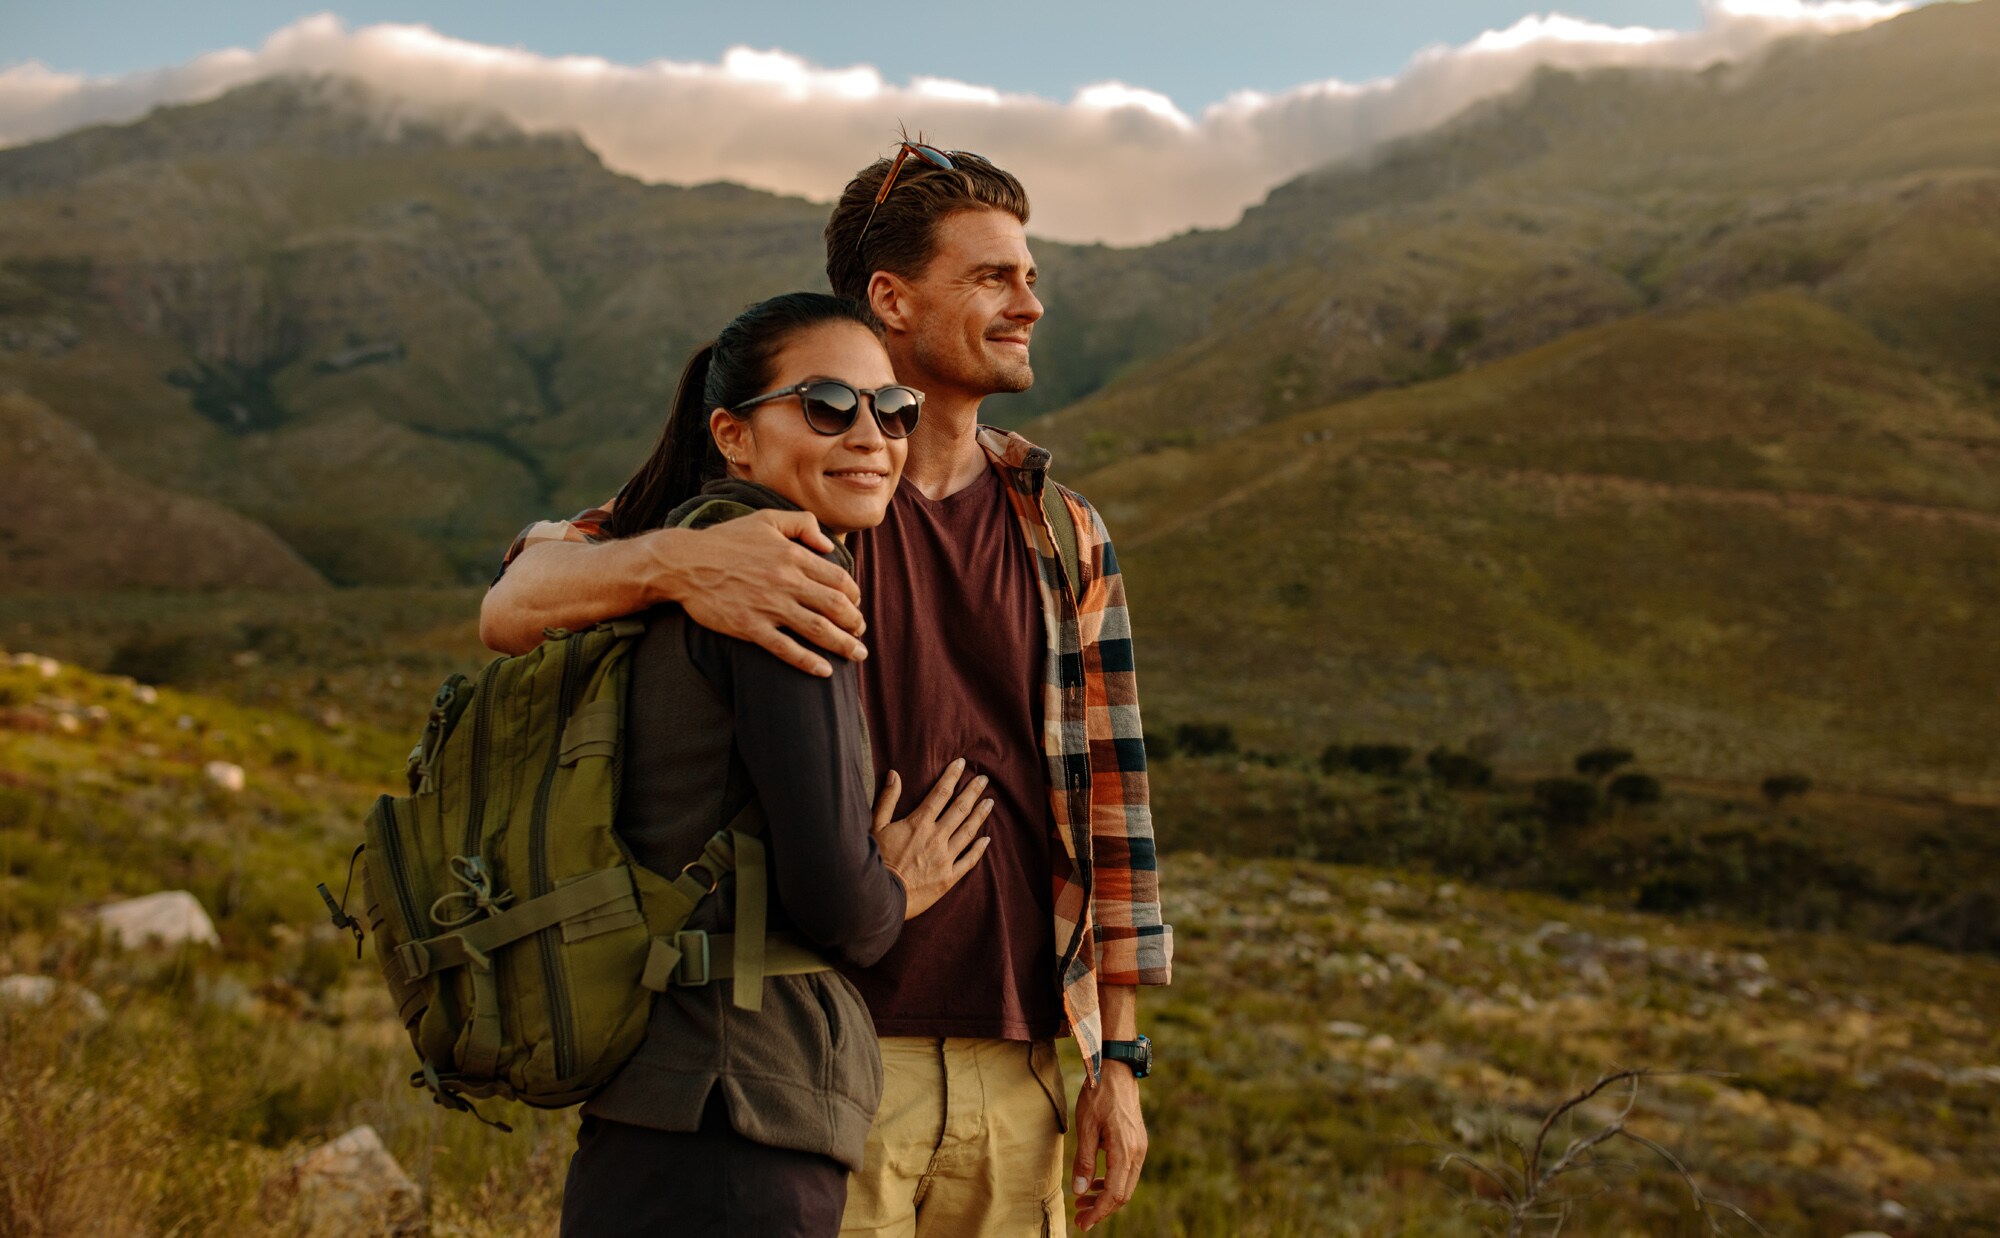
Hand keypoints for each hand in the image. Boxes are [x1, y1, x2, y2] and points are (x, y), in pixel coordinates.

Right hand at [663, 510, 867, 676]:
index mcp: (793, 556)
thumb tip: (828, 546)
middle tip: (861, 633)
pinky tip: (824, 671)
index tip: (855, 604)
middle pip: (835, 606)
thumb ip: (803, 524)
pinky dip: (808, 662)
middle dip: (855, 623)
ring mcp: (769, 606)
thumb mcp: (766, 519)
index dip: (853, 595)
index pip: (838, 579)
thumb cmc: (725, 540)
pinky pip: (786, 649)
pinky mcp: (750, 627)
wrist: (684, 563)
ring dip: (843, 644)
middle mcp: (786, 581)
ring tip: (857, 654)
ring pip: (817, 630)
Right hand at [870, 761, 992, 918]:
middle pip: (960, 809)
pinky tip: (987, 839)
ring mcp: (945, 858)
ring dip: (980, 815)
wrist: (880, 896)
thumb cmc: (876, 861)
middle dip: (973, 791)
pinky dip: (979, 849)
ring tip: (990, 802)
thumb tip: (894, 774)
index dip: (952, 776)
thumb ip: (887, 800)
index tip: (962, 764)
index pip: (940, 793)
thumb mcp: (876, 827)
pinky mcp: (949, 878)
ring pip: (968, 831)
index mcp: (919, 823)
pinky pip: (969, 860)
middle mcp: (936, 837)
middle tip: (984, 779)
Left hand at [1071, 1061, 1146, 1229]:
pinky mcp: (1136, 1143)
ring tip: (1082, 1201)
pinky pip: (1126, 1171)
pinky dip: (1111, 1182)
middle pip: (1123, 1194)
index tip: (1082, 1223)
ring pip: (1125, 1184)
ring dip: (1105, 1196)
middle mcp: (1137, 1153)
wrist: (1117, 1071)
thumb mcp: (1086, 1127)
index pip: (1114, 1194)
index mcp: (1125, 1151)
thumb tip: (1080, 1191)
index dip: (1099, 1213)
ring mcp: (1139, 1148)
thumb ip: (1085, 1161)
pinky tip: (1094, 1182)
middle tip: (1080, 1217)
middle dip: (1102, 1209)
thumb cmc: (1099, 1095)